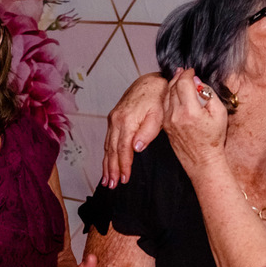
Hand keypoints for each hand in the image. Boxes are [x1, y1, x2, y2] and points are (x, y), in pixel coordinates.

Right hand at [101, 73, 168, 187]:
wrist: (150, 82)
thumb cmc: (157, 97)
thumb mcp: (158, 115)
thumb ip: (148, 132)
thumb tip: (136, 148)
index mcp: (127, 121)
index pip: (123, 149)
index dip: (123, 165)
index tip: (125, 178)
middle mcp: (116, 120)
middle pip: (112, 150)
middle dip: (111, 169)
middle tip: (111, 185)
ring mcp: (113, 119)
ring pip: (107, 146)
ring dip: (107, 164)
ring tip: (107, 180)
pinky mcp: (113, 119)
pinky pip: (108, 139)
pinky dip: (107, 153)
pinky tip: (107, 162)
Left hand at [163, 69, 229, 177]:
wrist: (203, 161)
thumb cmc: (213, 139)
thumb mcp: (220, 114)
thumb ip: (209, 94)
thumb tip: (197, 82)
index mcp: (190, 111)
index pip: (184, 83)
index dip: (188, 73)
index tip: (192, 71)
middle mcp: (176, 115)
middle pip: (173, 87)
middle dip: (179, 76)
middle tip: (185, 71)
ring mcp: (169, 121)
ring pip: (167, 95)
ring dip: (173, 84)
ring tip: (180, 78)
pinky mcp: (166, 125)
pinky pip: (165, 105)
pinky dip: (169, 96)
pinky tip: (176, 93)